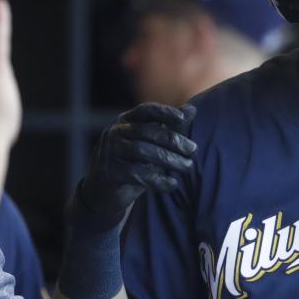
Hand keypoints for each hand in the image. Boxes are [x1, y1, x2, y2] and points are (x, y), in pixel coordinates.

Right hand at [75, 102, 197, 223]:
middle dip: (173, 140)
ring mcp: (109, 151)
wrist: (104, 189)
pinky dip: (157, 180)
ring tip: (187, 166)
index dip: (164, 112)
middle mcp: (115, 132)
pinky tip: (173, 185)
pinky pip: (135, 173)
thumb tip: (192, 110)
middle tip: (193, 150)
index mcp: (126, 120)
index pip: (145, 110)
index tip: (183, 119)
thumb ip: (170, 126)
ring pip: (141, 150)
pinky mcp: (109, 172)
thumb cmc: (133, 160)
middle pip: (146, 131)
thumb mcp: (150, 141)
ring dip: (169, 159)